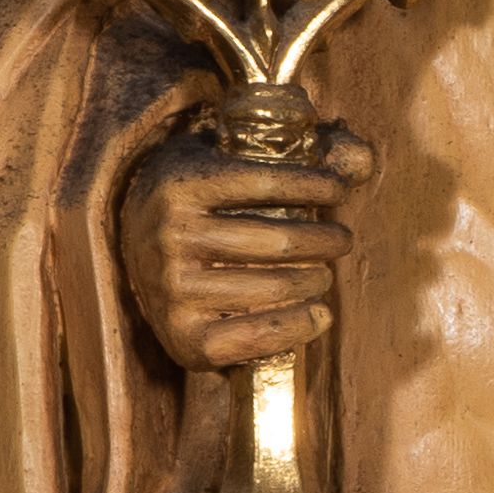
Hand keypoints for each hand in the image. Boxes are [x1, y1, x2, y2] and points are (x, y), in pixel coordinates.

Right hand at [120, 120, 372, 373]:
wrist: (130, 253)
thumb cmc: (191, 199)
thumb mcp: (218, 158)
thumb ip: (292, 153)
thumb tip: (363, 158)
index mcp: (179, 185)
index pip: (266, 181)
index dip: (316, 184)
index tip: (339, 190)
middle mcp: (169, 237)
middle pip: (279, 241)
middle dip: (326, 239)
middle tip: (341, 239)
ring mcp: (173, 291)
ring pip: (274, 287)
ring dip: (317, 279)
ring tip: (324, 273)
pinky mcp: (184, 338)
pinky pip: (258, 337)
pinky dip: (299, 326)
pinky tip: (321, 313)